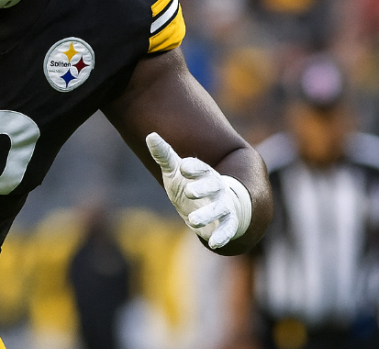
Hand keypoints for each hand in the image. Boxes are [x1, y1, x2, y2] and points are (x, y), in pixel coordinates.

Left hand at [146, 132, 250, 248]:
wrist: (214, 207)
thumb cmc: (191, 185)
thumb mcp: (175, 172)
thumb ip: (164, 155)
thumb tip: (150, 135)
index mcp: (204, 173)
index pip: (201, 167)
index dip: (193, 167)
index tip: (183, 167)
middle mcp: (217, 188)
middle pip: (213, 185)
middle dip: (203, 188)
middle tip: (189, 192)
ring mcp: (224, 205)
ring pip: (219, 209)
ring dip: (207, 215)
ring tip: (192, 221)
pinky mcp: (228, 223)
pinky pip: (227, 229)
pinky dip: (223, 235)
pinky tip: (213, 243)